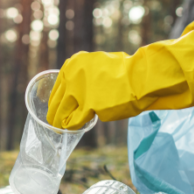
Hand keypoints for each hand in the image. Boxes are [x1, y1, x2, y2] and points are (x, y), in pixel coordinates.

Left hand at [47, 16, 193, 129]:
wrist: (140, 77)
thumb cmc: (123, 72)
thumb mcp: (96, 64)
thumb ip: (82, 75)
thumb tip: (72, 90)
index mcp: (72, 64)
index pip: (56, 88)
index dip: (54, 102)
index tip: (54, 110)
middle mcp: (72, 76)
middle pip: (56, 101)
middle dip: (54, 115)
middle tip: (53, 124)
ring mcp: (80, 91)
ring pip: (61, 113)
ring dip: (60, 123)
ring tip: (60, 130)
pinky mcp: (90, 106)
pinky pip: (75, 121)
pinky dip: (73, 126)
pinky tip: (74, 129)